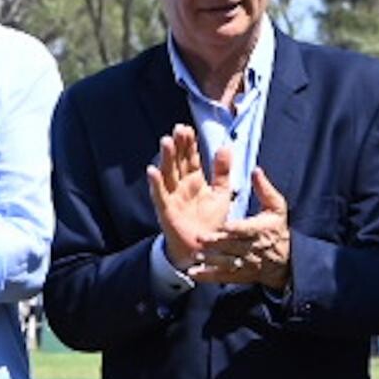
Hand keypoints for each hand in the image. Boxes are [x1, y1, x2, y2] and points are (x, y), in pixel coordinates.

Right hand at [147, 130, 234, 277]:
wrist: (205, 250)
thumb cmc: (211, 222)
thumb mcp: (221, 194)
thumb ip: (222, 172)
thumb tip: (226, 147)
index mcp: (195, 181)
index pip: (191, 158)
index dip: (189, 144)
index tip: (188, 128)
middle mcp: (181, 186)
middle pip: (178, 162)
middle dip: (178, 146)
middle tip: (178, 129)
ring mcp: (172, 198)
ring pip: (168, 174)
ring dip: (166, 158)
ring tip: (166, 141)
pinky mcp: (166, 211)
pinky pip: (159, 196)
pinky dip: (155, 184)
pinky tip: (152, 171)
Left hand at [198, 168, 295, 291]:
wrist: (284, 261)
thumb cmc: (277, 229)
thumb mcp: (276, 207)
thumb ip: (265, 189)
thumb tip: (255, 170)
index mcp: (261, 230)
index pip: (247, 229)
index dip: (236, 229)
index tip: (224, 226)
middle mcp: (252, 248)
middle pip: (233, 246)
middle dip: (217, 243)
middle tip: (201, 239)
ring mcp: (245, 263)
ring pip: (227, 263)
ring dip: (211, 261)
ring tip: (196, 256)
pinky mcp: (238, 274)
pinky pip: (222, 276)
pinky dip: (208, 276)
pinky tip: (193, 273)